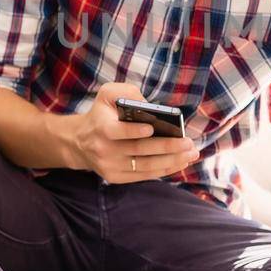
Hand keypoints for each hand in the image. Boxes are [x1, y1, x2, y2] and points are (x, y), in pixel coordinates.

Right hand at [69, 83, 199, 183]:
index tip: (152, 127)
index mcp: (101, 128)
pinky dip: (164, 170)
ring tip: (191, 154)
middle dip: (167, 147)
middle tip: (188, 143)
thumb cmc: (101, 114)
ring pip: (145, 166)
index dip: (134, 131)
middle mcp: (105, 150)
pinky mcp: (116, 177)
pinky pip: (144, 175)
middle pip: (139, 150)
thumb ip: (126, 93)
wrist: (80, 141)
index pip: (118, 132)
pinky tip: (180, 162)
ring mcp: (111, 167)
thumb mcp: (107, 95)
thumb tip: (150, 106)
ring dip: (172, 161)